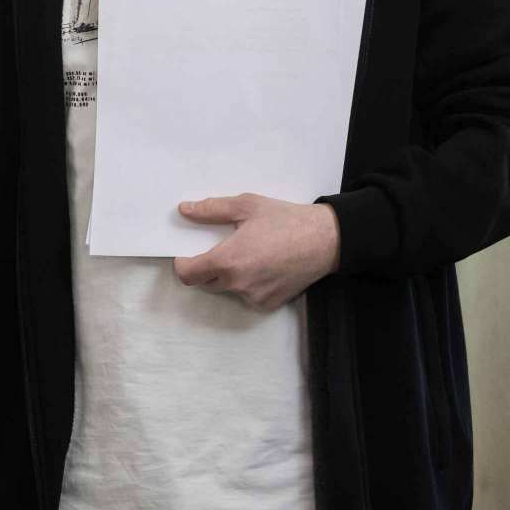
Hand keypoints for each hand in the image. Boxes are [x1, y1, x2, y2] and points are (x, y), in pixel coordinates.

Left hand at [172, 194, 340, 311]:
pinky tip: (263, 265)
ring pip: (227, 289)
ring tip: (247, 254)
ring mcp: (254, 297)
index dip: (182, 264)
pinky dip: (247, 284)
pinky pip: (247, 296)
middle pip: (205, 283)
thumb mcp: (246, 205)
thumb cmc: (286, 220)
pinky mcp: (269, 304)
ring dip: (228, 276)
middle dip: (205, 267)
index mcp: (227, 261)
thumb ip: (211, 209)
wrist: (326, 240)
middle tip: (220, 248)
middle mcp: (238, 284)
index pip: (187, 275)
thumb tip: (185, 210)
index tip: (187, 253)